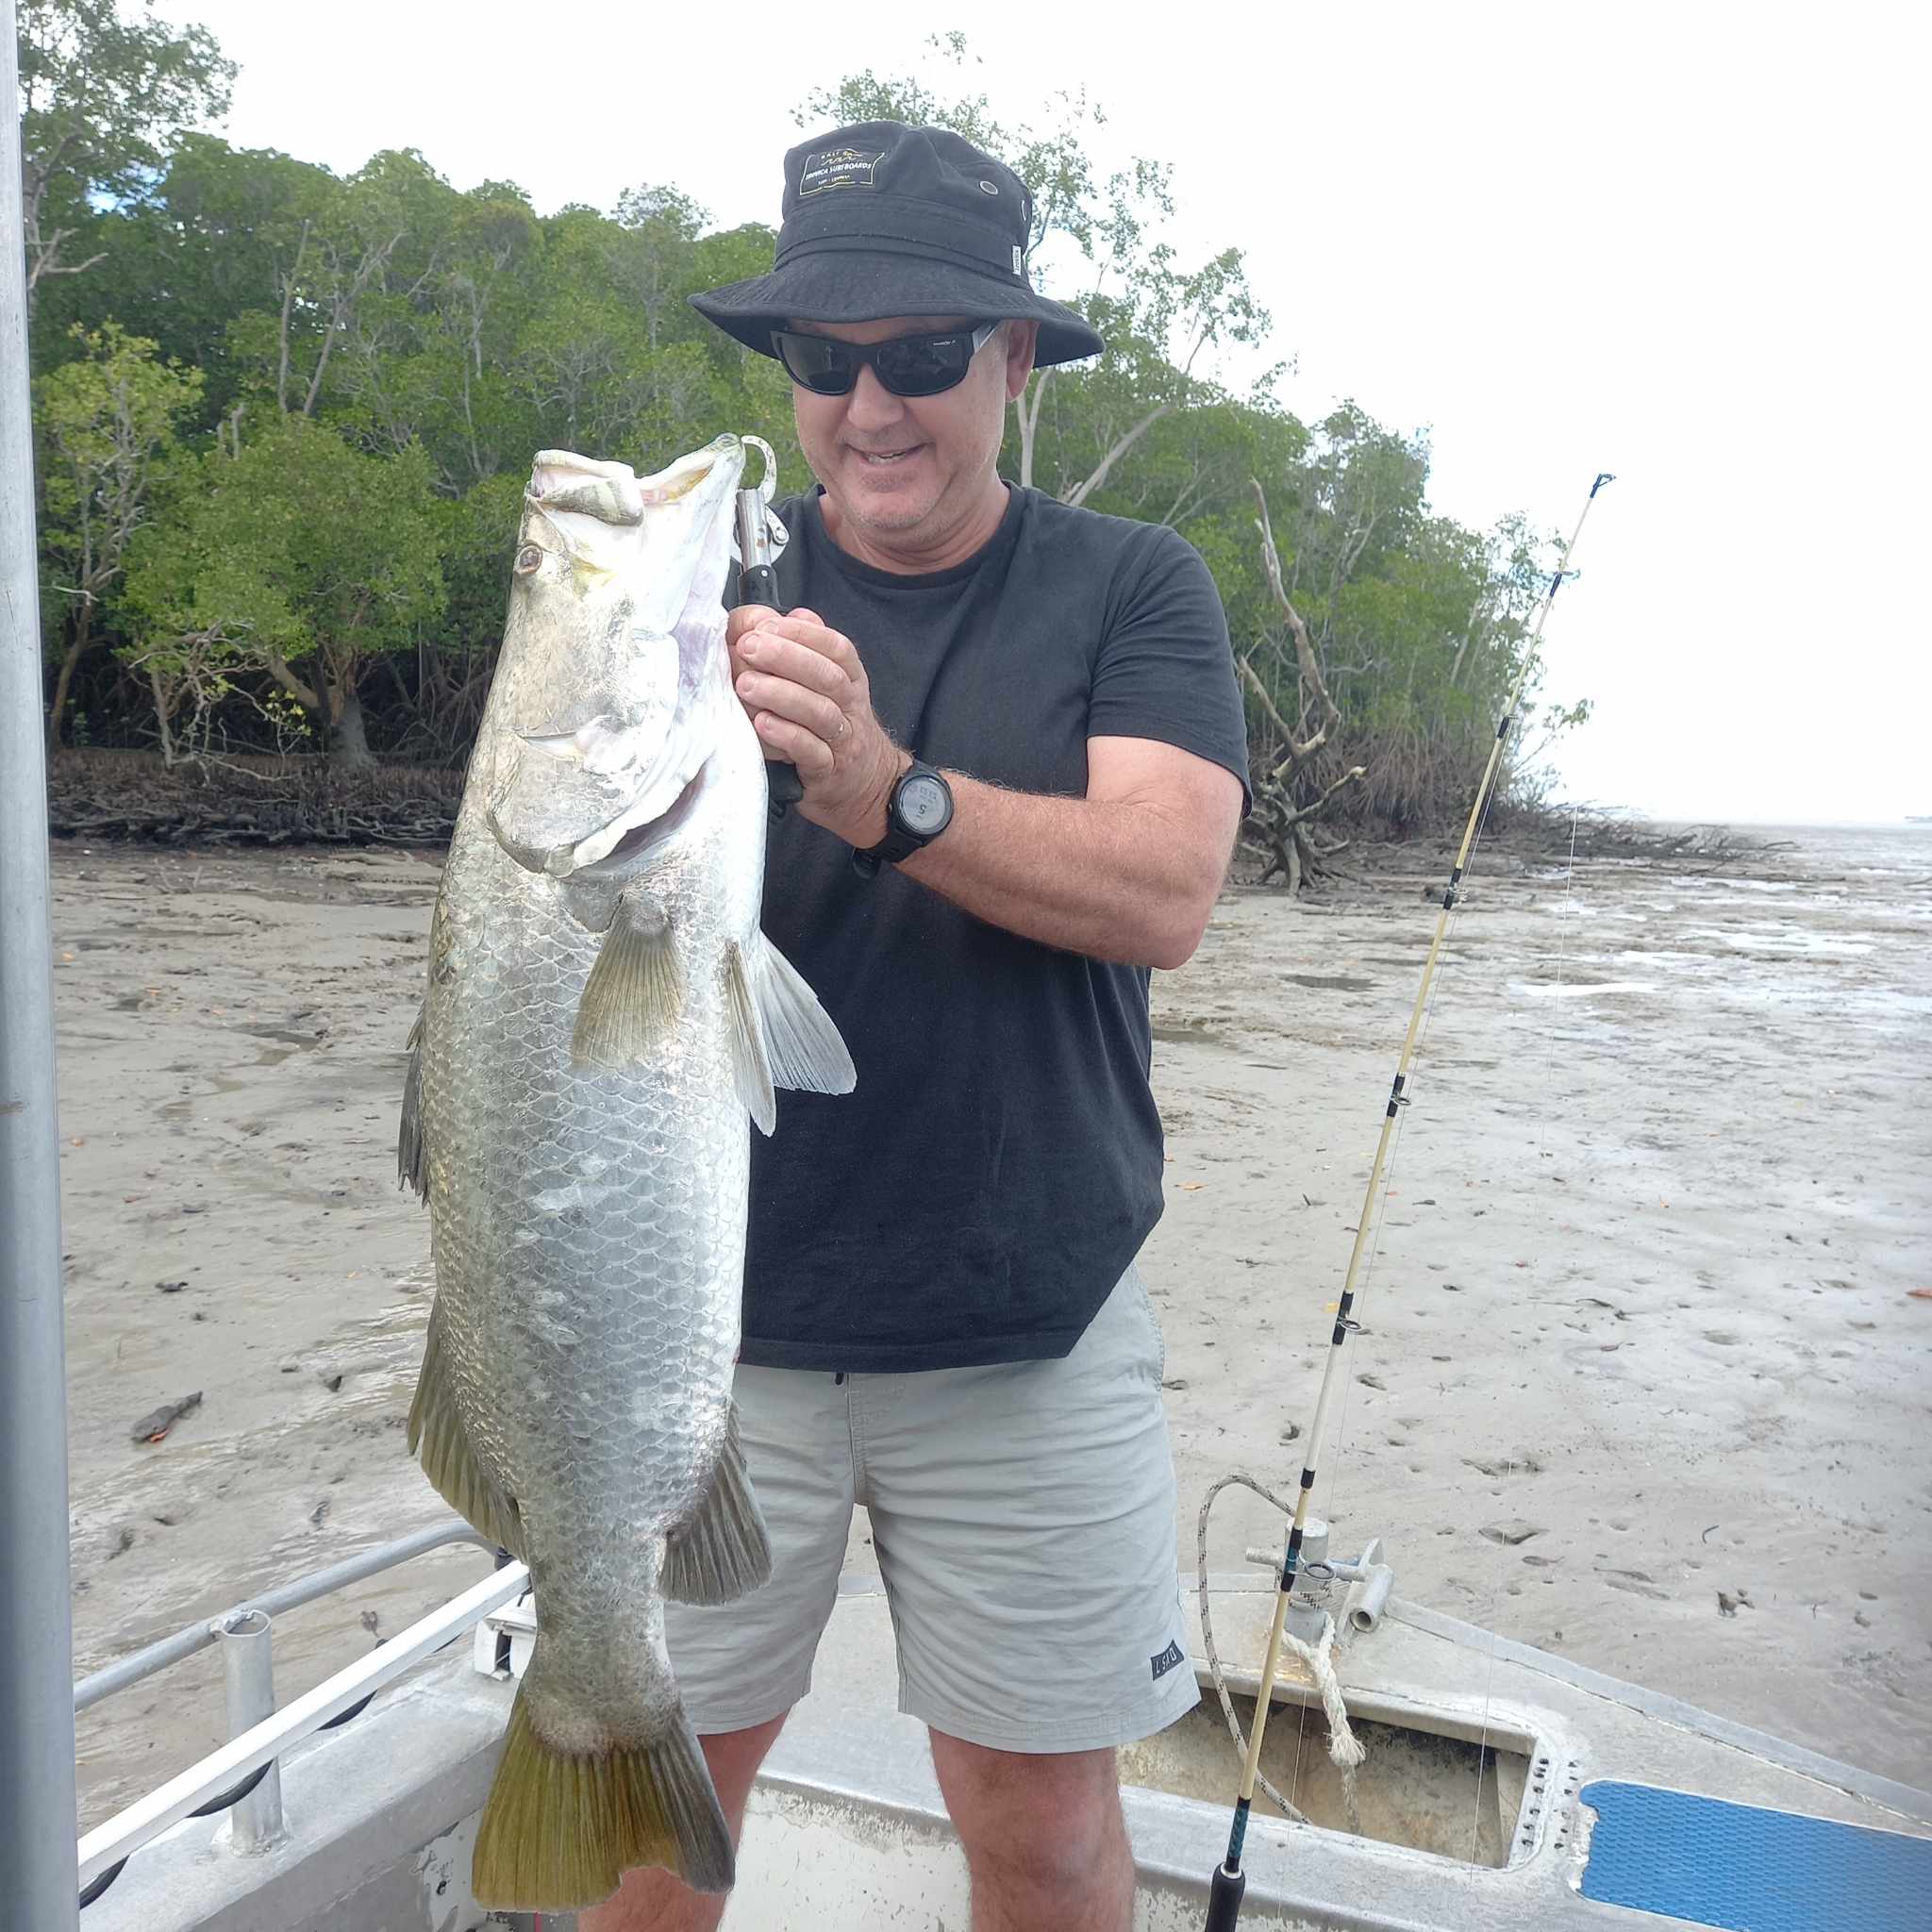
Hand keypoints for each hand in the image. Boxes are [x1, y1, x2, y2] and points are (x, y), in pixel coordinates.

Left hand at [727, 608, 905, 845]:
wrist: (868, 787)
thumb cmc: (835, 729)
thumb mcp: (828, 685)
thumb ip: (807, 649)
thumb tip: (784, 615)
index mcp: (850, 678)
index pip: (836, 647)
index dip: (802, 633)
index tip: (766, 625)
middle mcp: (851, 705)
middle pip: (826, 675)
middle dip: (785, 657)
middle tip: (747, 648)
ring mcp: (843, 739)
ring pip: (819, 712)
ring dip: (781, 695)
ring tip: (746, 685)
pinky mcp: (829, 771)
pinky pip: (811, 752)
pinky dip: (786, 736)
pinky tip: (762, 724)